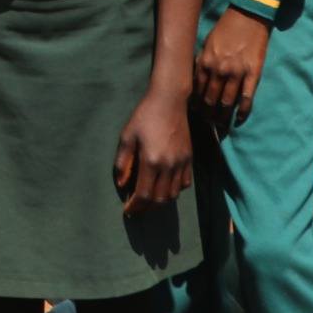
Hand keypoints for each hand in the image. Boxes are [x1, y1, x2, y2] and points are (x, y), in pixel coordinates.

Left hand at [115, 89, 192, 213]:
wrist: (169, 102)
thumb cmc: (144, 117)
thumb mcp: (127, 137)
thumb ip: (122, 163)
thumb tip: (122, 185)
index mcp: (151, 161)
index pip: (144, 194)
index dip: (135, 206)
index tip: (128, 210)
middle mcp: (169, 166)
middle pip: (160, 199)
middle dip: (147, 208)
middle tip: (137, 209)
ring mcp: (182, 163)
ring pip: (173, 194)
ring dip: (160, 202)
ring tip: (148, 201)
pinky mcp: (189, 159)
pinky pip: (185, 184)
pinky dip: (174, 191)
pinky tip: (164, 188)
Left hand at [192, 6, 270, 124]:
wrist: (248, 16)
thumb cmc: (225, 29)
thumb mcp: (206, 44)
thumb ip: (201, 63)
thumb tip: (196, 81)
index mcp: (205, 62)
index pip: (196, 90)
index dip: (195, 104)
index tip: (195, 112)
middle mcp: (219, 70)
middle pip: (210, 99)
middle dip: (207, 114)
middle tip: (207, 123)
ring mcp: (237, 73)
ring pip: (226, 102)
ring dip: (222, 117)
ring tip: (220, 126)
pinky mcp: (253, 73)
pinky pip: (247, 97)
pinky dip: (242, 111)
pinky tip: (239, 119)